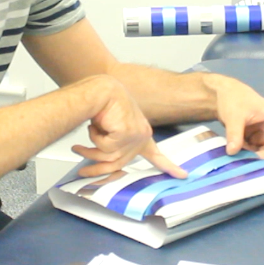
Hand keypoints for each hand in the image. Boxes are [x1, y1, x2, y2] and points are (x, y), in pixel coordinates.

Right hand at [71, 76, 186, 178]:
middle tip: (83, 172)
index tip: (182, 175)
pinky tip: (96, 125)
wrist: (101, 89)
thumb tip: (104, 165)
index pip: (156, 154)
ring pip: (110, 157)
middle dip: (97, 170)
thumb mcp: (111, 130)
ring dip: (90, 151)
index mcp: (141, 134)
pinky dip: (95, 137)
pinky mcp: (127, 132)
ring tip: (81, 143)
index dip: (168, 166)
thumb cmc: (103, 105)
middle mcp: (142, 135)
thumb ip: (113, 147)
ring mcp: (136, 134)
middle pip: (119, 163)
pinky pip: (105, 147)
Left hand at [207, 74, 263, 159]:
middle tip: (245, 164)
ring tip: (234, 156)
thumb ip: (234, 133)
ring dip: (250, 160)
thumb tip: (233, 152)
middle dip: (262, 160)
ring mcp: (260, 139)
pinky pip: (250, 155)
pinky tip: (232, 155)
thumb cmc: (234, 98)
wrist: (222, 94)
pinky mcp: (249, 143)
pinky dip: (243, 157)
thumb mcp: (234, 115)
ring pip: (261, 156)